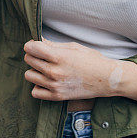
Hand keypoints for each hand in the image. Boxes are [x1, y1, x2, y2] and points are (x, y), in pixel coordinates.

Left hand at [22, 40, 136, 103]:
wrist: (107, 79)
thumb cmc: (92, 60)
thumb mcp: (73, 47)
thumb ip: (53, 45)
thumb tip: (37, 41)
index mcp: (58, 57)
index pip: (30, 48)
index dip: (31, 45)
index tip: (36, 45)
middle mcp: (54, 72)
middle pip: (28, 60)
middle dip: (34, 55)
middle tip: (44, 56)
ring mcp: (55, 86)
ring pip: (29, 75)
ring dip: (35, 71)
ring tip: (46, 69)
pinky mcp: (57, 97)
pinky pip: (35, 92)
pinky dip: (38, 86)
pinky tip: (46, 81)